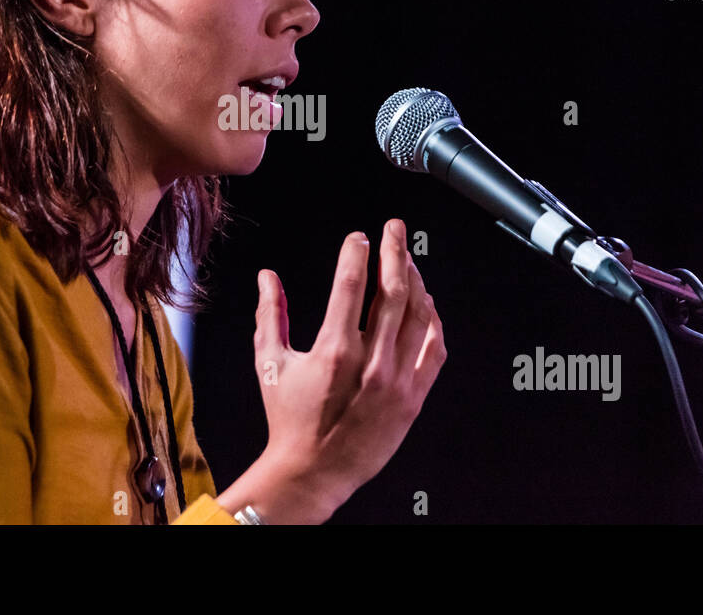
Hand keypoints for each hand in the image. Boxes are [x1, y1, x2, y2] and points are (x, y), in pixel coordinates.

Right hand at [218, 219, 446, 522]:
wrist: (312, 471)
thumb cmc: (290, 421)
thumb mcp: (270, 363)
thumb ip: (270, 315)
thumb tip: (267, 278)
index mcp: (334, 350)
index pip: (351, 284)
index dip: (357, 253)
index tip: (358, 238)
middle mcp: (370, 362)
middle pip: (393, 291)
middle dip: (395, 251)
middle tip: (394, 230)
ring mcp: (396, 380)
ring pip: (418, 315)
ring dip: (415, 280)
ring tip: (408, 260)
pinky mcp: (413, 398)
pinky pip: (434, 350)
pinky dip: (433, 321)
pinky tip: (426, 304)